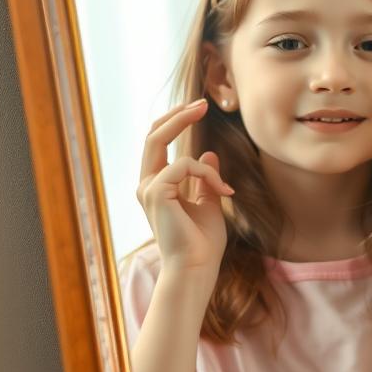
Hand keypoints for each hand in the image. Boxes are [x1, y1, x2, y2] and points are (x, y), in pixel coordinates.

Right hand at [136, 99, 233, 275]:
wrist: (196, 267)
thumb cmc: (203, 243)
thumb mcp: (208, 203)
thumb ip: (205, 179)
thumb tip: (208, 154)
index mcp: (156, 186)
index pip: (157, 142)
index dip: (174, 121)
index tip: (198, 107)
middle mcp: (147, 184)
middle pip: (153, 135)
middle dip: (178, 115)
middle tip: (203, 104)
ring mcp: (148, 188)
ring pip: (171, 148)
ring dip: (206, 166)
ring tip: (225, 190)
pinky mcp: (156, 193)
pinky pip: (185, 165)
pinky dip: (207, 175)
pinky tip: (222, 193)